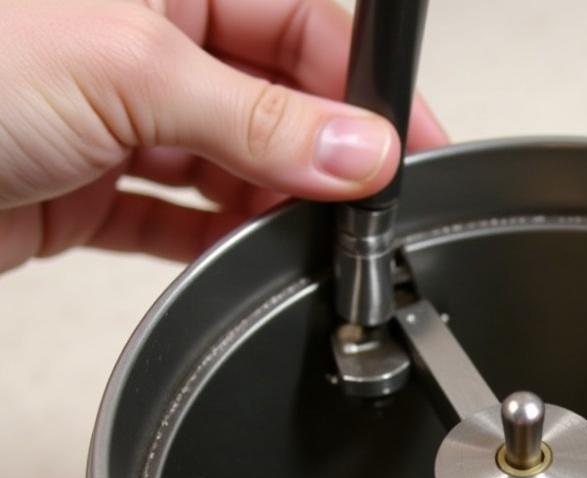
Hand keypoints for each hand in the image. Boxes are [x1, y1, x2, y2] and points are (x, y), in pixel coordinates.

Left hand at [0, 0, 446, 270]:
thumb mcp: (124, 70)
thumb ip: (257, 116)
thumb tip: (357, 150)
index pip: (300, 21)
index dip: (361, 86)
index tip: (407, 148)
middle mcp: (140, 39)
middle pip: (273, 95)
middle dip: (322, 153)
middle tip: (362, 208)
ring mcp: (115, 117)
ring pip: (233, 162)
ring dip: (272, 205)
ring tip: (308, 240)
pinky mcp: (90, 188)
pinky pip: (180, 217)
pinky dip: (216, 242)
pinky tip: (245, 258)